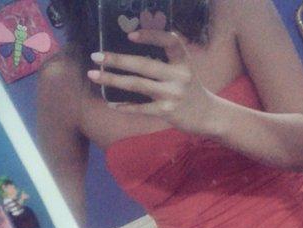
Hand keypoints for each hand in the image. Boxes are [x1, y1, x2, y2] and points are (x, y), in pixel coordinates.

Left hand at [87, 30, 217, 133]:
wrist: (208, 116)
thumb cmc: (192, 91)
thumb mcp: (185, 71)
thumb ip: (167, 61)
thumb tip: (133, 55)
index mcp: (184, 62)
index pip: (170, 41)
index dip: (151, 36)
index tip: (130, 35)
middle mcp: (179, 76)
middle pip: (144, 64)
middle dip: (117, 59)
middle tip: (96, 56)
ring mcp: (173, 94)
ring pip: (138, 85)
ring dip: (113, 79)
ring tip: (94, 75)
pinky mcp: (168, 111)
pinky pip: (141, 108)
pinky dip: (125, 106)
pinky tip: (112, 104)